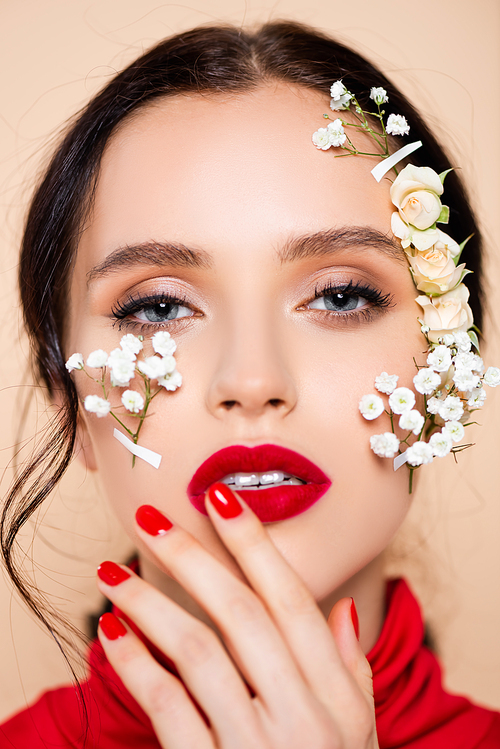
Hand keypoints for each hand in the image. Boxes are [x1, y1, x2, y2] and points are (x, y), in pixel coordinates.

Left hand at [96, 483, 378, 748]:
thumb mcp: (359, 733)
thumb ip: (351, 669)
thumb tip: (340, 610)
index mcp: (337, 695)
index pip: (292, 600)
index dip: (254, 544)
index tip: (220, 497)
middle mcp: (302, 714)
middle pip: (241, 615)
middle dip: (193, 558)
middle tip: (153, 520)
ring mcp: (257, 745)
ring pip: (198, 653)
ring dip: (150, 605)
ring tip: (113, 574)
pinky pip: (169, 708)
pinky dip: (137, 667)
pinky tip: (114, 636)